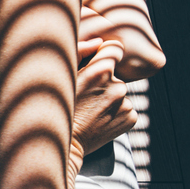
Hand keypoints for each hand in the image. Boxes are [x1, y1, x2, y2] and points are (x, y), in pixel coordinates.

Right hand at [71, 38, 137, 155]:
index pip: (115, 49)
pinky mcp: (131, 118)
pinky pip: (125, 108)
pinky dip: (116, 112)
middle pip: (114, 75)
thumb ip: (80, 53)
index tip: (99, 62)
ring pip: (119, 93)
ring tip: (90, 111)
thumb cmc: (58, 109)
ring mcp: (126, 103)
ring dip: (109, 98)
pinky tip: (100, 119)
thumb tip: (99, 42)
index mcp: (100, 71)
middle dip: (103, 82)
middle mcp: (118, 86)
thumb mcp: (63, 78)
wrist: (66, 145)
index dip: (107, 53)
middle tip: (85, 98)